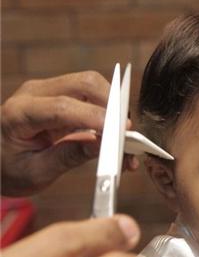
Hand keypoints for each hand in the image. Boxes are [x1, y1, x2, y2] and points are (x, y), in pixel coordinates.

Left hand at [1, 71, 137, 196]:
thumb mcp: (37, 173)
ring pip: (93, 86)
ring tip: (126, 142)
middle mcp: (35, 94)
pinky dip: (111, 115)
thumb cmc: (9, 169)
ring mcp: (49, 92)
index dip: (94, 117)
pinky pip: (93, 98)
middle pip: (84, 83)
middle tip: (128, 134)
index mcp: (19, 114)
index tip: (120, 132)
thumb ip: (68, 156)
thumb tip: (103, 145)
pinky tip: (119, 138)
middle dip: (113, 105)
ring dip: (115, 110)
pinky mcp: (62, 97)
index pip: (62, 107)